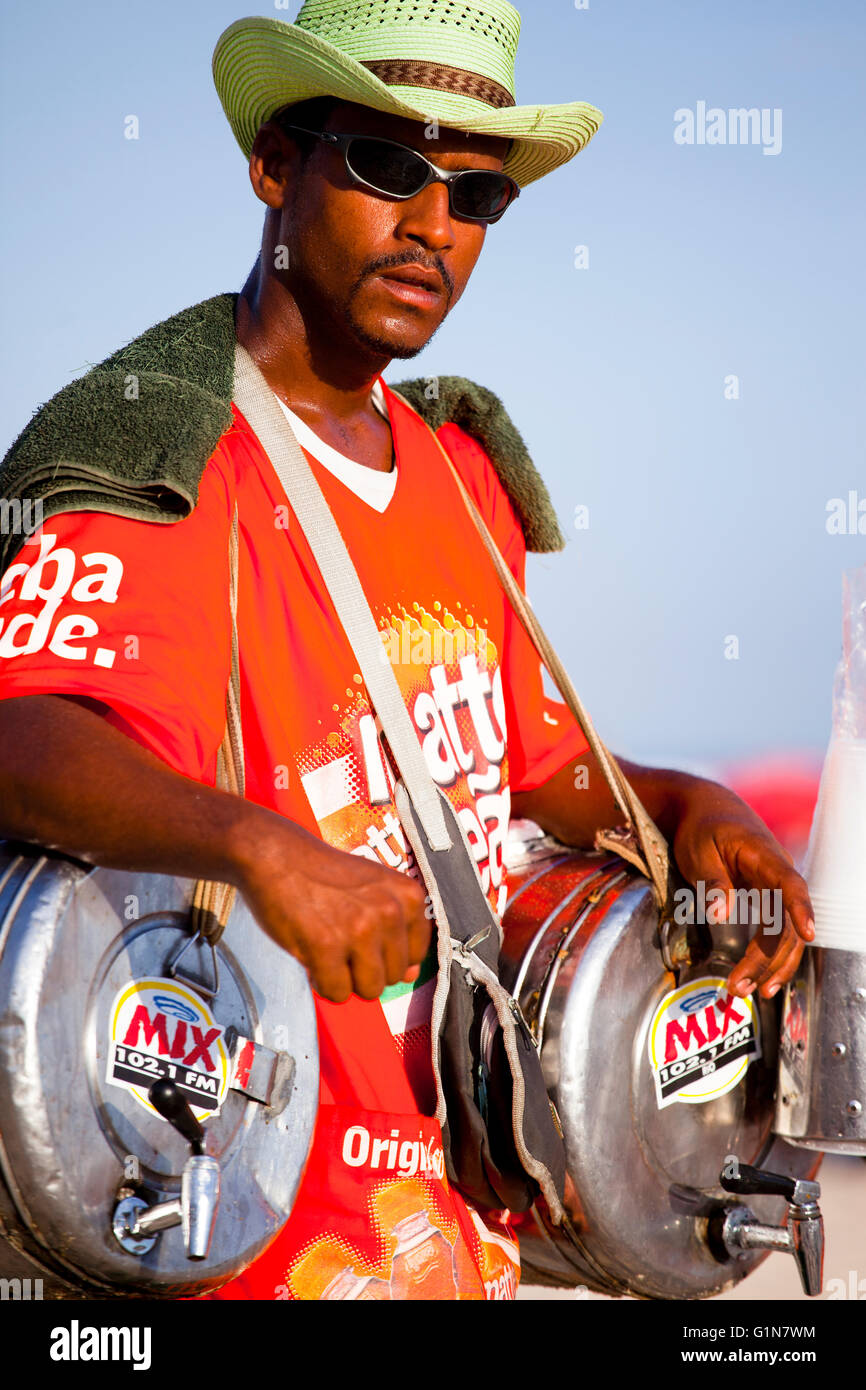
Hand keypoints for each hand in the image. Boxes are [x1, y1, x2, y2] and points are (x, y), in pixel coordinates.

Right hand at [236, 816, 430, 1002]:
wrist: (275, 854)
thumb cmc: (321, 872)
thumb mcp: (372, 889)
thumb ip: (397, 929)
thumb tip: (412, 975)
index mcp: (408, 895)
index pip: (417, 954)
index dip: (385, 954)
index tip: (364, 938)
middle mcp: (389, 911)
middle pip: (394, 977)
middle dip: (365, 969)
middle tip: (340, 943)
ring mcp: (359, 929)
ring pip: (369, 990)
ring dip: (346, 979)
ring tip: (328, 950)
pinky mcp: (327, 946)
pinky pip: (337, 992)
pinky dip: (321, 983)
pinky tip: (312, 957)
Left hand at [669, 784, 814, 1000]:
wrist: (707, 810)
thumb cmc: (702, 827)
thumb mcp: (698, 849)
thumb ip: (712, 881)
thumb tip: (720, 915)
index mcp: (763, 855)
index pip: (790, 883)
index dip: (800, 909)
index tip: (807, 934)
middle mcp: (777, 874)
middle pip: (785, 922)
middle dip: (767, 959)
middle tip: (740, 986)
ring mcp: (776, 888)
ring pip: (785, 934)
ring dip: (771, 965)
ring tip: (749, 991)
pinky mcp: (769, 899)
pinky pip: (777, 932)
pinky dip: (769, 957)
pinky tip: (760, 980)